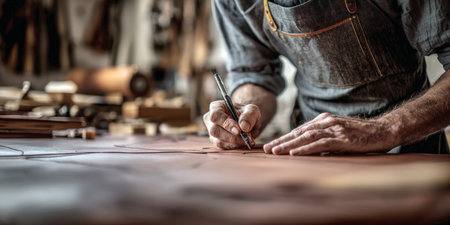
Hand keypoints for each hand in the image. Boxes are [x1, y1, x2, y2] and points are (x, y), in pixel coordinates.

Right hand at [203, 100, 260, 148]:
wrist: (247, 123)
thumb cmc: (247, 114)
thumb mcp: (252, 110)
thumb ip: (249, 116)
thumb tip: (244, 127)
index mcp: (216, 107)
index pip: (215, 115)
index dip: (226, 123)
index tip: (239, 130)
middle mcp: (210, 119)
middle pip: (215, 130)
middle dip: (232, 137)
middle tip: (246, 138)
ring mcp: (212, 132)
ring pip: (219, 141)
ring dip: (235, 143)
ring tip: (248, 140)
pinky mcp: (216, 141)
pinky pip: (223, 147)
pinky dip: (235, 146)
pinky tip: (244, 143)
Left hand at [263, 113, 395, 154]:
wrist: (384, 130)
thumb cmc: (362, 134)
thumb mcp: (339, 133)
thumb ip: (324, 137)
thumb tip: (308, 148)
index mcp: (324, 120)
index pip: (300, 130)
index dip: (284, 137)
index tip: (272, 145)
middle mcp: (326, 122)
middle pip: (299, 132)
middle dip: (282, 141)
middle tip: (267, 149)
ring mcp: (334, 129)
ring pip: (306, 137)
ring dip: (289, 145)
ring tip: (276, 151)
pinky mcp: (342, 138)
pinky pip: (320, 144)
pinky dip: (306, 149)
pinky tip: (295, 153)